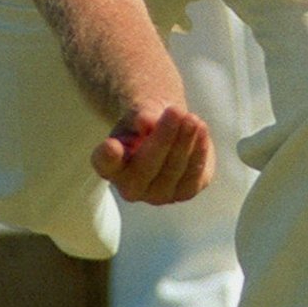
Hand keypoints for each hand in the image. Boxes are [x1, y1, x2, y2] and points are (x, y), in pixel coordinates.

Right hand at [90, 105, 214, 204]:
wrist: (166, 133)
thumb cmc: (145, 125)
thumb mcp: (140, 113)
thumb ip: (143, 116)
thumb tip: (147, 121)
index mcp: (110, 167)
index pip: (106, 164)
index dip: (108, 158)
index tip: (110, 146)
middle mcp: (130, 188)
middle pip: (147, 166)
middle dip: (163, 137)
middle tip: (175, 111)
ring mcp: (158, 195)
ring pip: (173, 170)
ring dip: (185, 142)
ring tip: (192, 118)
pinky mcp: (185, 192)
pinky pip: (194, 174)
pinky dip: (199, 151)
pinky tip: (201, 130)